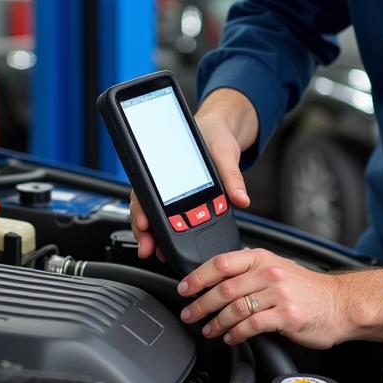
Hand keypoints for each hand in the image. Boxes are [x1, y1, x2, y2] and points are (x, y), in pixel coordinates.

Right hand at [129, 88, 257, 260]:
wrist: (220, 130)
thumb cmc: (213, 134)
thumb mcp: (224, 152)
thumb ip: (232, 177)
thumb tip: (240, 198)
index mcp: (166, 165)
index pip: (146, 189)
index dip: (142, 209)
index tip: (145, 223)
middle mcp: (164, 179)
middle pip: (145, 207)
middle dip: (144, 230)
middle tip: (148, 247)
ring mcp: (172, 190)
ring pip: (154, 215)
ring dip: (153, 235)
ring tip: (158, 252)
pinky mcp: (183, 198)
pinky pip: (170, 216)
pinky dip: (167, 232)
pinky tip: (169, 245)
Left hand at [176, 248, 382, 347]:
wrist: (341, 304)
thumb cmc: (309, 289)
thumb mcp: (278, 267)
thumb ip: (251, 267)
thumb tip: (222, 271)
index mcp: (262, 257)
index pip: (221, 262)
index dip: (198, 276)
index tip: (185, 288)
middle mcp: (269, 272)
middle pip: (224, 288)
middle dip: (200, 303)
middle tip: (189, 314)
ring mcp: (278, 293)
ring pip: (235, 308)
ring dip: (216, 322)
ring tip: (208, 330)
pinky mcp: (286, 315)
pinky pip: (252, 325)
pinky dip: (237, 334)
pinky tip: (231, 338)